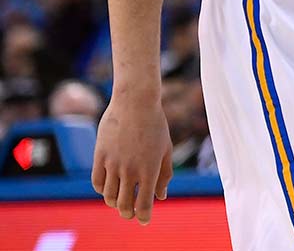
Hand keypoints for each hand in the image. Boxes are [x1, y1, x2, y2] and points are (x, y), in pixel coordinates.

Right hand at [91, 91, 172, 224]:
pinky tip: (110, 188)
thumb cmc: (155, 125)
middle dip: (128, 213)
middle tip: (130, 214)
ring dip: (115, 203)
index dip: (144, 216)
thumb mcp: (165, 149)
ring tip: (120, 202)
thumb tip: (161, 197)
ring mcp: (113, 164)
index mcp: (149, 170)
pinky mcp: (99, 156)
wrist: (135, 102)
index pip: (144, 204)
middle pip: (124, 205)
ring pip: (109, 196)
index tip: (144, 221)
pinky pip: (97, 182)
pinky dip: (103, 190)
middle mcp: (130, 170)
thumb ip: (164, 174)